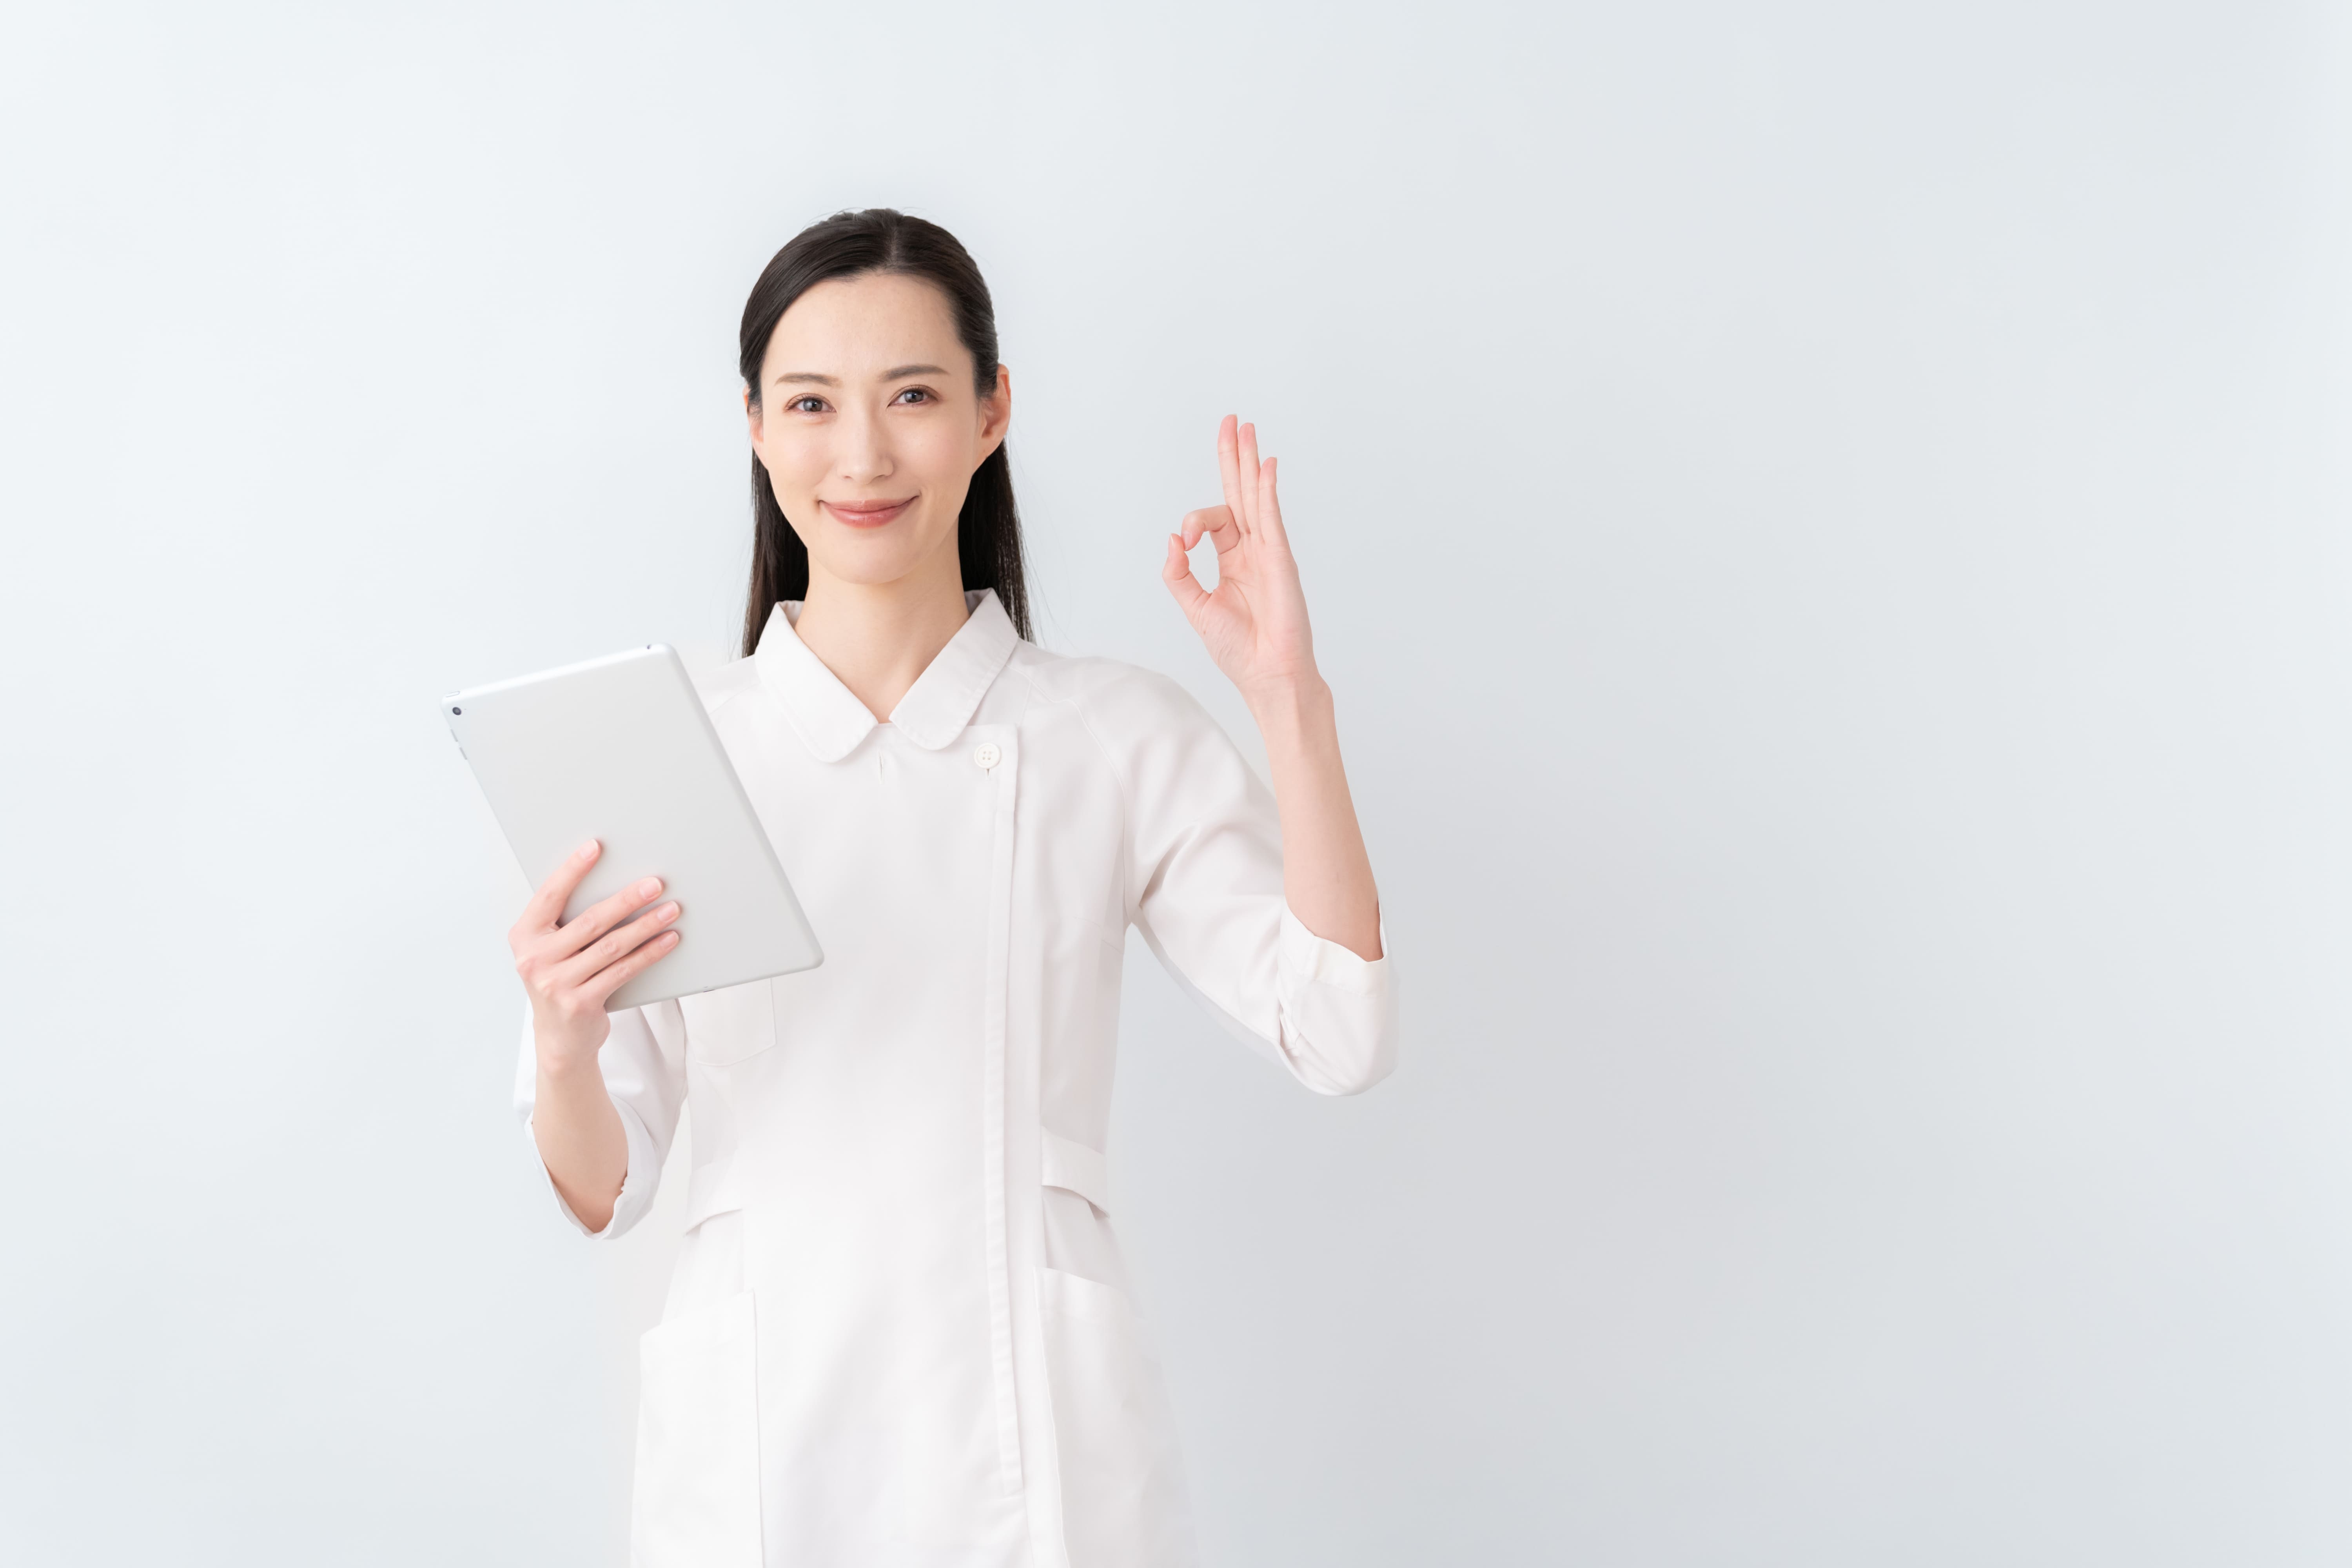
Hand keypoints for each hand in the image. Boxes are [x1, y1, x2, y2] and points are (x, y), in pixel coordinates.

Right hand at [509, 840, 680, 1072]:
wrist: (560, 1039)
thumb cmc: (560, 982)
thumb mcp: (551, 951)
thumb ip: (567, 923)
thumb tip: (614, 884)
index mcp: (524, 937)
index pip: (550, 896)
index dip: (572, 870)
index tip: (596, 847)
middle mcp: (535, 959)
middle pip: (590, 921)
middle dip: (627, 899)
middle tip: (655, 883)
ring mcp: (556, 984)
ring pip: (611, 946)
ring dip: (646, 925)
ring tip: (671, 909)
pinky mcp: (581, 1003)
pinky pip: (623, 971)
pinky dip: (649, 953)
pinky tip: (668, 940)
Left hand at [1163, 415, 1321, 705]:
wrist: (1267, 674)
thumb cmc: (1238, 649)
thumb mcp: (1194, 607)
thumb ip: (1179, 573)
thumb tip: (1172, 538)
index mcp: (1233, 561)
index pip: (1215, 521)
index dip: (1194, 521)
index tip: (1184, 542)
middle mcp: (1253, 550)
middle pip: (1240, 494)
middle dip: (1234, 458)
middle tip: (1232, 422)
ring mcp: (1269, 552)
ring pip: (1256, 497)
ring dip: (1250, 462)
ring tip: (1246, 428)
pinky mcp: (1280, 559)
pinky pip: (1271, 517)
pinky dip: (1267, 490)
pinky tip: (1265, 464)